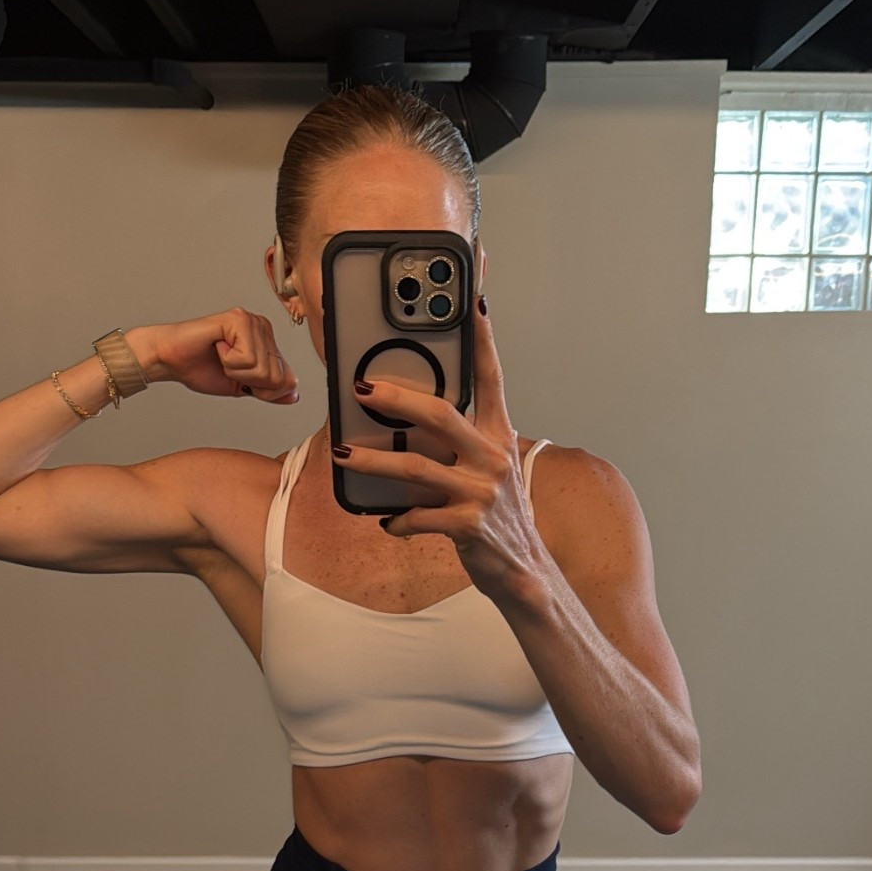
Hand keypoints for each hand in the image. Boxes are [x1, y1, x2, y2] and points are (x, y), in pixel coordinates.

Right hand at [151, 310, 299, 402]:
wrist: (172, 360)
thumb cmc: (201, 368)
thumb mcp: (243, 386)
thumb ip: (269, 390)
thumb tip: (293, 395)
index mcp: (267, 343)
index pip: (287, 379)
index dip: (264, 391)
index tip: (239, 378)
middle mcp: (263, 328)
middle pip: (277, 377)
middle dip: (250, 382)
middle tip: (227, 367)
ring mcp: (252, 321)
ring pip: (263, 369)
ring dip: (236, 372)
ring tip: (221, 356)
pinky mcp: (238, 319)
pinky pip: (247, 358)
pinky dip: (228, 362)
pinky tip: (217, 347)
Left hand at [333, 296, 544, 600]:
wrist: (525, 570)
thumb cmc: (498, 514)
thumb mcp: (487, 469)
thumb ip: (458, 443)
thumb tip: (405, 420)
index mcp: (498, 435)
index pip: (491, 377)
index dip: (481, 338)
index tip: (472, 300)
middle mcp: (493, 458)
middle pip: (441, 415)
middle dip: (397, 399)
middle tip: (361, 389)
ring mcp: (482, 492)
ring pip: (416, 467)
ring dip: (374, 462)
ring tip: (345, 455)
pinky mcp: (468, 526)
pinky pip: (418, 517)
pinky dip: (397, 519)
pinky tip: (385, 520)